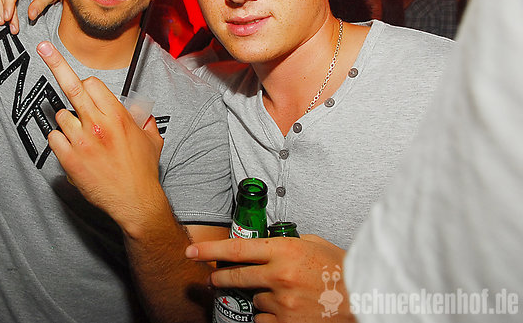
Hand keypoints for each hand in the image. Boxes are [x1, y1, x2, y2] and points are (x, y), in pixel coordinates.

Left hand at [36, 40, 165, 238]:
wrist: (135, 202)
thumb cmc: (143, 170)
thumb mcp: (151, 138)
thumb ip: (142, 119)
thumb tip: (138, 109)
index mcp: (117, 115)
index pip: (91, 84)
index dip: (87, 86)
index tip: (85, 89)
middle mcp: (98, 124)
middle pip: (71, 86)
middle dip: (56, 63)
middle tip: (42, 46)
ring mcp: (81, 141)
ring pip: (61, 116)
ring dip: (68, 123)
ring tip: (83, 139)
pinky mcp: (69, 159)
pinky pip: (53, 138)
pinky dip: (60, 142)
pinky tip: (74, 151)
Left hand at [186, 235, 353, 322]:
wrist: (366, 300)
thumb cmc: (342, 270)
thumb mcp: (314, 244)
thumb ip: (287, 243)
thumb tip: (266, 245)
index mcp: (284, 250)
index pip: (236, 248)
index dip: (209, 251)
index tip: (191, 252)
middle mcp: (278, 276)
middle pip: (235, 276)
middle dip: (219, 277)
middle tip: (213, 278)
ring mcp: (282, 303)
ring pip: (254, 300)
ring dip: (262, 298)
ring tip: (286, 296)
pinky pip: (265, 320)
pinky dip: (272, 317)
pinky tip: (289, 311)